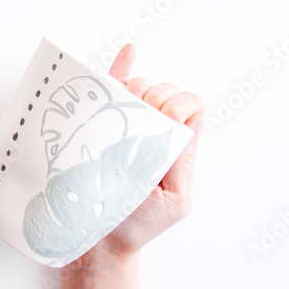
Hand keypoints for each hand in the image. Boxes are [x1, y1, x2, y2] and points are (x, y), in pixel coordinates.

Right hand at [88, 43, 203, 261]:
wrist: (97, 239)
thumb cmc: (137, 225)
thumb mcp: (174, 199)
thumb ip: (181, 160)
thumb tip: (178, 118)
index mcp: (177, 146)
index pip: (190, 105)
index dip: (179, 104)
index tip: (164, 122)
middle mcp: (155, 130)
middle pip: (166, 91)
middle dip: (157, 99)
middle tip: (139, 128)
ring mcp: (128, 124)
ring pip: (142, 87)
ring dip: (137, 91)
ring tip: (124, 116)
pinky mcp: (101, 123)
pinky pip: (115, 85)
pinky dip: (123, 64)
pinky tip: (130, 50)